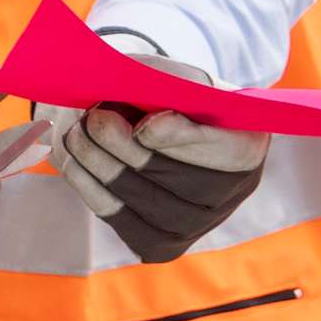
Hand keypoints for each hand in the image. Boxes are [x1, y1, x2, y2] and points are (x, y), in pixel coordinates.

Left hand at [34, 35, 271, 263]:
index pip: (228, 151)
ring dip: (102, 168)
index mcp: (248, 144)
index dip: (185, 140)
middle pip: (182, 183)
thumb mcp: (169, 76)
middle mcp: (233, 192)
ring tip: (76, 135)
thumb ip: (157, 79)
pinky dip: (91, 188)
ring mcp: (199, 225)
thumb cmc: (166, 95)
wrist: (154, 126)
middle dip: (129, 150)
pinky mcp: (162, 244)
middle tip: (93, 119)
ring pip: (148, 205)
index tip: (145, 124)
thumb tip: (122, 92)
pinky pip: (124, 221)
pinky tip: (73, 161)